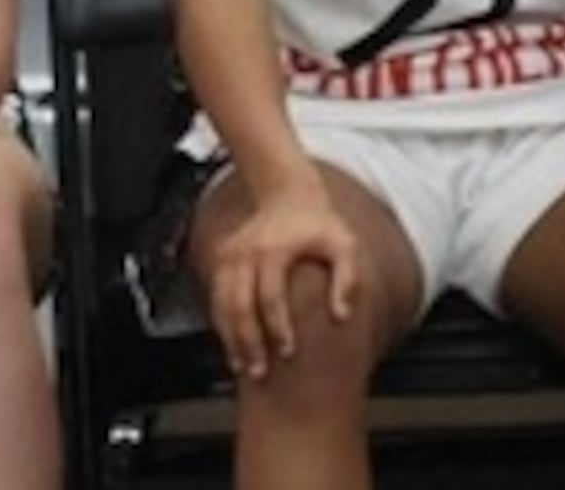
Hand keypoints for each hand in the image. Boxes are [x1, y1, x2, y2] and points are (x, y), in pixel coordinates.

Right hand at [202, 176, 361, 382]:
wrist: (287, 194)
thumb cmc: (319, 225)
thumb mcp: (344, 246)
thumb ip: (348, 280)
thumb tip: (341, 315)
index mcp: (272, 250)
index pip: (271, 297)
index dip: (279, 327)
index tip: (289, 351)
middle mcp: (244, 253)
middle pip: (239, 304)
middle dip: (248, 341)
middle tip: (259, 370)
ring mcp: (229, 256)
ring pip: (222, 303)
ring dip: (230, 337)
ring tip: (242, 365)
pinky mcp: (223, 259)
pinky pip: (216, 296)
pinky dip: (221, 322)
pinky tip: (232, 343)